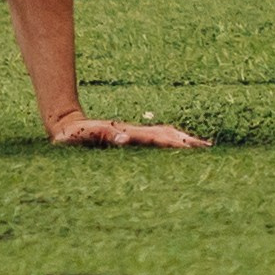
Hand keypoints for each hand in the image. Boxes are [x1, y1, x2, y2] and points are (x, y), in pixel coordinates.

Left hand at [46, 112, 210, 149]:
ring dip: (183, 140)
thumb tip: (123, 138)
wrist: (66, 125)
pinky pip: (157, 139)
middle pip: (164, 134)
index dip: (171, 144)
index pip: (154, 139)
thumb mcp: (83, 135)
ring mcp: (134, 134)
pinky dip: (173, 141)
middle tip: (208, 149)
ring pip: (163, 135)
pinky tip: (184, 146)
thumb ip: (102, 134)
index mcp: (126, 134)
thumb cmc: (73, 135)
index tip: (190, 148)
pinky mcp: (131, 137)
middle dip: (185, 141)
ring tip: (205, 147)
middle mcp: (134, 133)